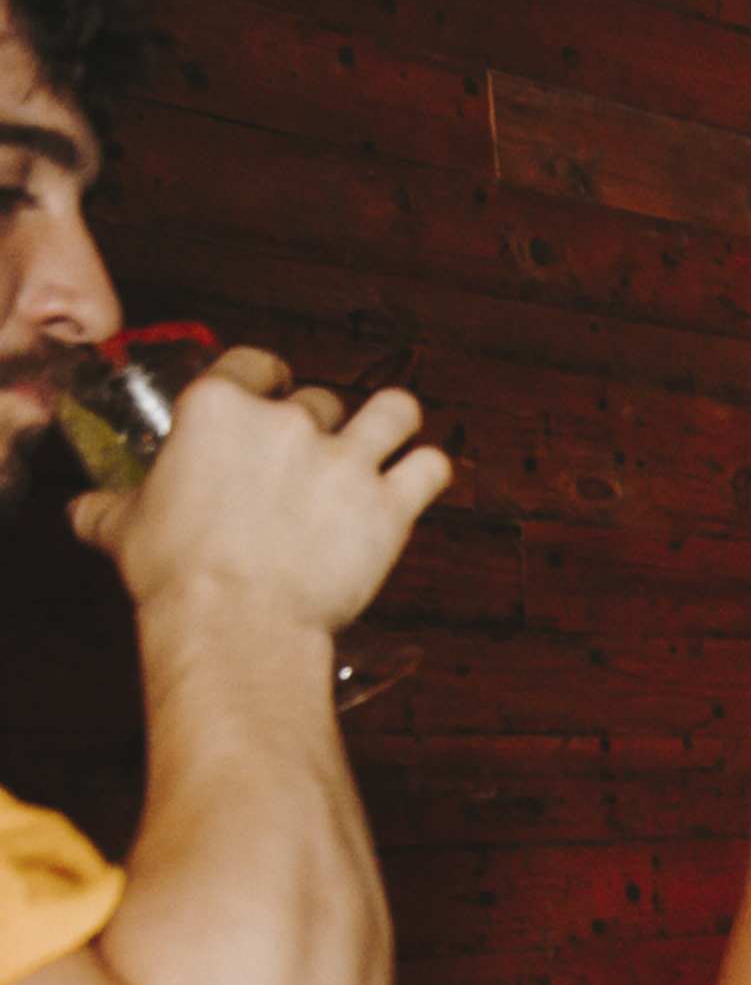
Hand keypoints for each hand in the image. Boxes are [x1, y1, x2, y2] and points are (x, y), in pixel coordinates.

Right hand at [74, 345, 448, 633]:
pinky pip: (433, 467)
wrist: (236, 621)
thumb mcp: (123, 527)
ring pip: (394, 411)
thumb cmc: (177, 573)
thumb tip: (83, 511)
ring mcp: (345, 460)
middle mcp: (287, 421)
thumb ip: (108, 507)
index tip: (271, 397)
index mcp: (219, 406)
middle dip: (320, 427)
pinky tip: (422, 479)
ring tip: (390, 439)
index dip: (268, 380)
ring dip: (393, 423)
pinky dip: (431, 471)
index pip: (256, 363)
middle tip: (314, 463)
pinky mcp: (389, 506)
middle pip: (320, 401)